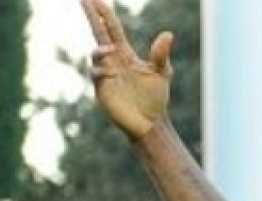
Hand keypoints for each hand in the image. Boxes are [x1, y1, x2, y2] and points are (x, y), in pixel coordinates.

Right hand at [81, 0, 173, 139]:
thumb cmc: (155, 98)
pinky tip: (108, 71)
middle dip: (90, 16)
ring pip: (96, 53)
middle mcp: (112, 59)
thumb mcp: (161, 72)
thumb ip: (160, 54)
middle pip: (98, 32)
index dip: (103, 13)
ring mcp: (105, 72)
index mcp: (125, 53)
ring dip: (100, 49)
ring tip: (109, 49)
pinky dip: (100, 68)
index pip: (111, 27)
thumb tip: (168, 34)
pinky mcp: (102, 87)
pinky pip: (96, 73)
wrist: (150, 122)